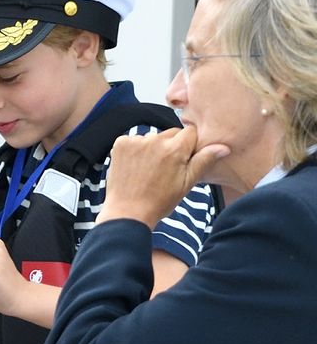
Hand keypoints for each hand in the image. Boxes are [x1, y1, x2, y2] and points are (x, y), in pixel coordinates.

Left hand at [99, 126, 229, 227]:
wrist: (128, 211)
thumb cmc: (160, 200)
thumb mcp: (187, 183)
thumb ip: (204, 161)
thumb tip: (223, 147)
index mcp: (174, 149)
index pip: (189, 132)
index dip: (189, 145)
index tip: (184, 159)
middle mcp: (154, 140)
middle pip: (171, 133)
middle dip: (172, 146)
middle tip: (166, 168)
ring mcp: (135, 141)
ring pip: (152, 137)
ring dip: (153, 147)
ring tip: (149, 170)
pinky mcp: (121, 143)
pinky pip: (134, 140)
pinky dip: (136, 149)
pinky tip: (136, 167)